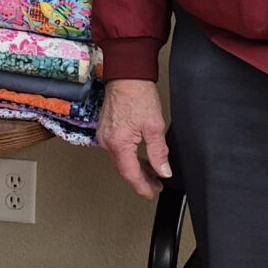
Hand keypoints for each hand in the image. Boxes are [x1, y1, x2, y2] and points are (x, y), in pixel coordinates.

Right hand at [97, 78, 171, 199]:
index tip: (152, 193)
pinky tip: (140, 158)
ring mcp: (105, 135)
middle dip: (140, 180)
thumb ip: (158, 152)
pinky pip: (117, 150)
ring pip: (121, 160)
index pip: (131, 174)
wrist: (127, 75)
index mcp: (118, 143)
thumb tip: (163, 170)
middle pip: (124, 169)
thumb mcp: (154, 126)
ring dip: (136, 169)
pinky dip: (129, 157)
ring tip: (151, 174)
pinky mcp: (106, 129)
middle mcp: (107, 141)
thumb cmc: (138, 94)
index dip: (142, 187)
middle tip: (155, 186)